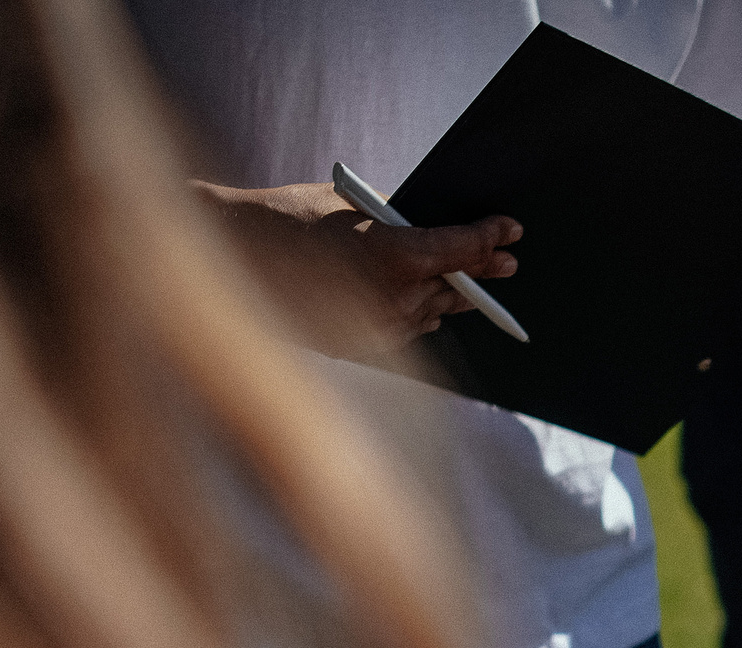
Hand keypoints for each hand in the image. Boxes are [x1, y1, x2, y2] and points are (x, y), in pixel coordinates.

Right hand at [196, 179, 519, 361]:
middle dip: (481, 274)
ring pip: (431, 312)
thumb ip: (397, 220)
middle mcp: (395, 299)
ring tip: (464, 284)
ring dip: (447, 297)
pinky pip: (403, 328)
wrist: (230, 257)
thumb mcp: (351, 205)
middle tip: (507, 263)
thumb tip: (429, 230)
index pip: (462, 249)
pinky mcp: (359, 347)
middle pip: (456, 288)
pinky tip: (418, 302)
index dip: (491, 238)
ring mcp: (378, 329)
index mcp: (397, 256)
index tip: (511, 232)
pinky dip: (413, 313)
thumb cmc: (288, 218)